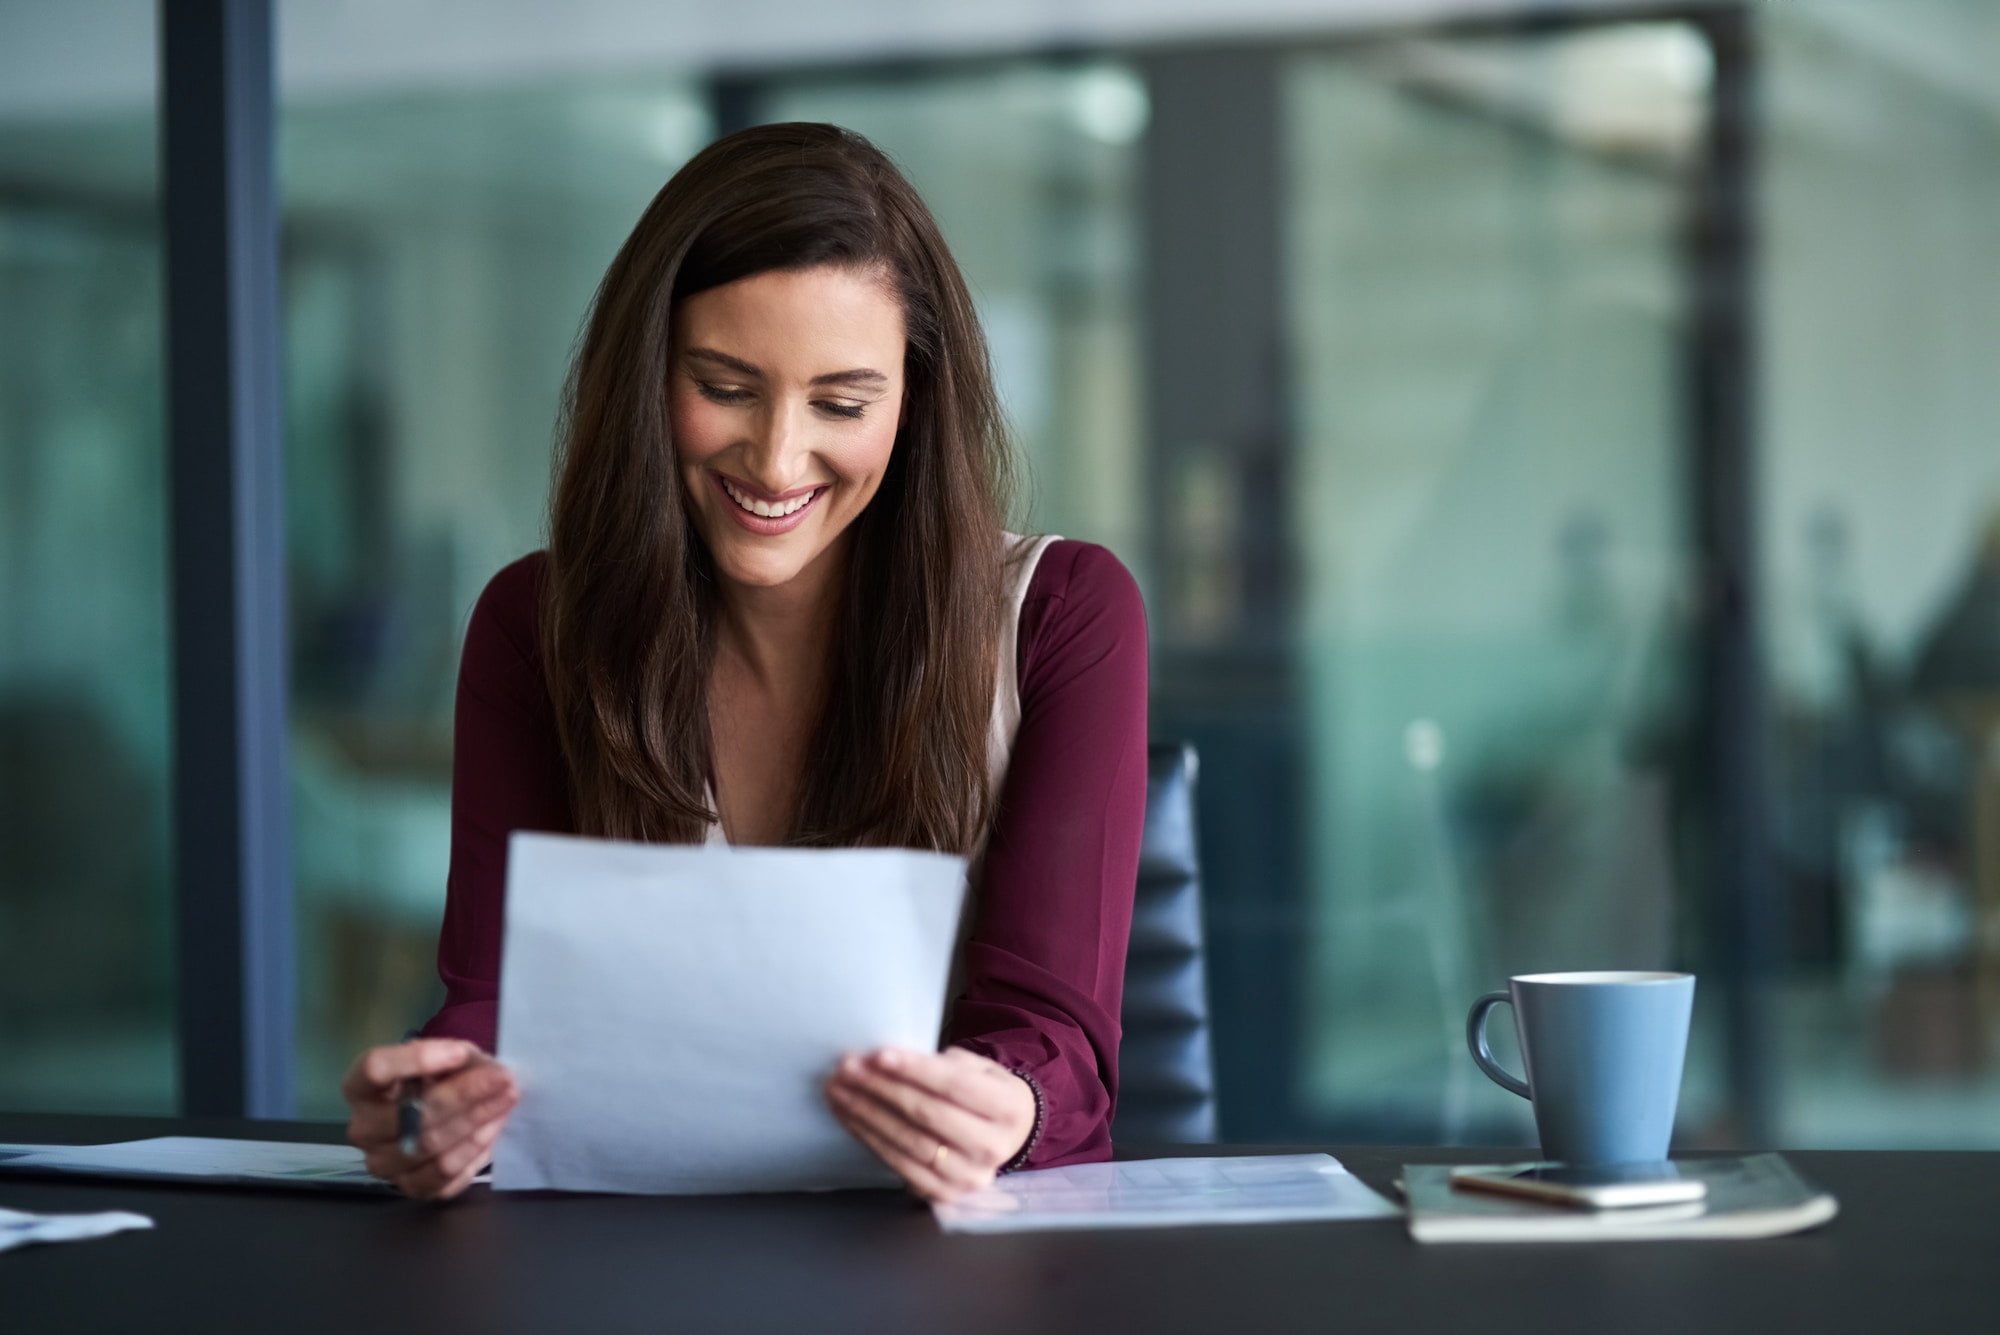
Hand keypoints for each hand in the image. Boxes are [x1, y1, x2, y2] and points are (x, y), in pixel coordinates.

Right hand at [342, 1039, 517, 1200]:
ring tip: (505, 1102)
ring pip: (432, 1147)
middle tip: (504, 1080)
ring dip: (476, 1122)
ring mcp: (383, 1163)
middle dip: (466, 1095)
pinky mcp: (410, 1188)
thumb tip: (488, 1072)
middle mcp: (363, 1130)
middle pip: (413, 1115)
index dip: (418, 1059)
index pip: (375, 1069)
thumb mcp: (445, 1056)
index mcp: (360, 1088)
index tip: (460, 1053)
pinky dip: (473, 1152)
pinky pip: (444, 1176)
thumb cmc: (438, 1077)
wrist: (434, 1112)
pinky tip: (492, 1130)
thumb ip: (459, 1057)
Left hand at [823, 1046, 1036, 1202]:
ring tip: (840, 1091)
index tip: (878, 1055)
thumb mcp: (979, 1068)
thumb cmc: (986, 1094)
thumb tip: (888, 1061)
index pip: (954, 1086)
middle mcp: (992, 1147)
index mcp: (1008, 1108)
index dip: (913, 1070)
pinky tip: (851, 1118)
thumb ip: (943, 1064)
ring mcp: (968, 1176)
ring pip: (908, 1141)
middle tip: (848, 1068)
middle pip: (926, 1114)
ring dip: (867, 1114)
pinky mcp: (944, 1193)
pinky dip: (871, 1138)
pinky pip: (899, 1164)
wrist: (1009, 1135)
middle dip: (881, 1088)